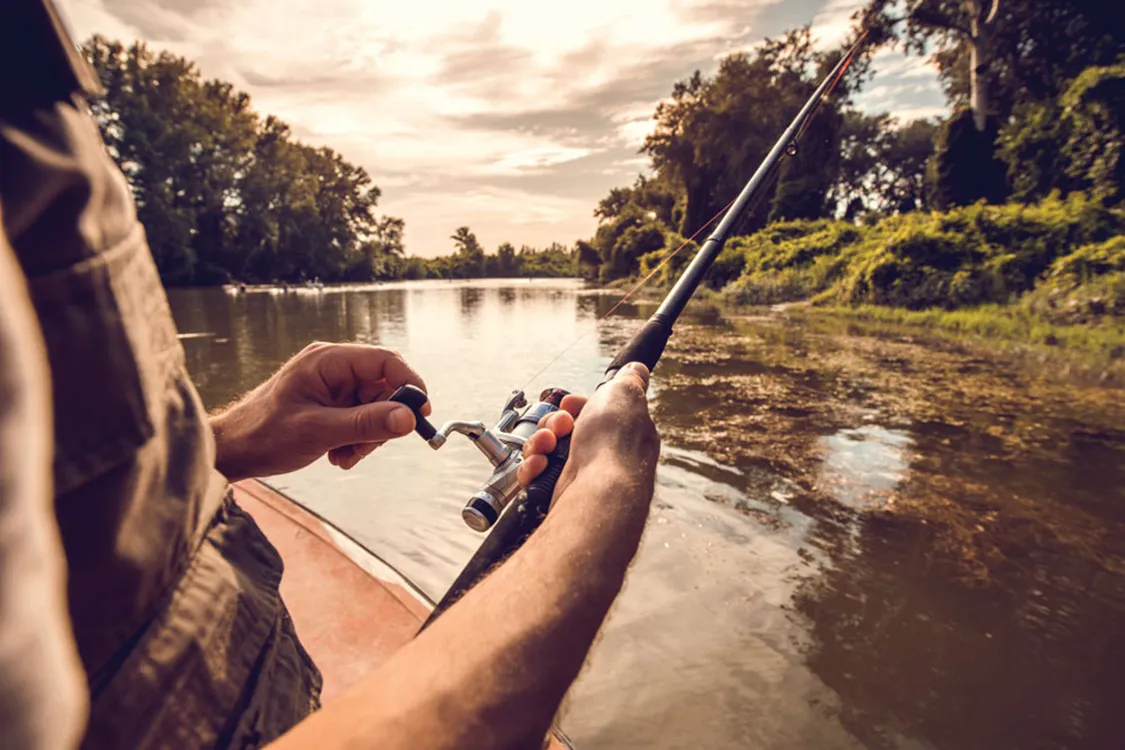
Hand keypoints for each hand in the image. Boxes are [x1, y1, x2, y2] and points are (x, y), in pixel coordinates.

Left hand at [210, 342, 430, 480]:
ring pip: (374, 409)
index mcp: (328, 360)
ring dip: (367, 437)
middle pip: (383, 389)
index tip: (422, 414)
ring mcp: (331, 386)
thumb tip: (409, 419)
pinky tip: (336, 454)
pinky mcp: (330, 405)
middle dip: (381, 422)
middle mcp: (333, 368)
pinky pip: (360, 419)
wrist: (232, 451)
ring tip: (343, 455)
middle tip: (366, 447)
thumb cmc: (263, 434)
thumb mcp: (319, 431)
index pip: (385, 361)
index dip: (409, 385)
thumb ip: (366, 423)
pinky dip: (356, 440)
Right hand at [518, 362, 658, 508]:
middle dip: (553, 422)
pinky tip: (539, 466)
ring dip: (539, 442)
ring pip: (546, 450)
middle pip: (565, 429)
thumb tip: (637, 369)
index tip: (569, 405)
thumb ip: (629, 381)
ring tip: (546, 446)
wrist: (597, 492)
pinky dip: (533, 467)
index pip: (595, 413)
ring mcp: (582, 476)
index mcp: (623, 432)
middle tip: (560, 426)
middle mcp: (604, 456)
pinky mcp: (560, 494)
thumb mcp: (625, 395)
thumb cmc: (613, 445)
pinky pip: (536, 474)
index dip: (577, 406)